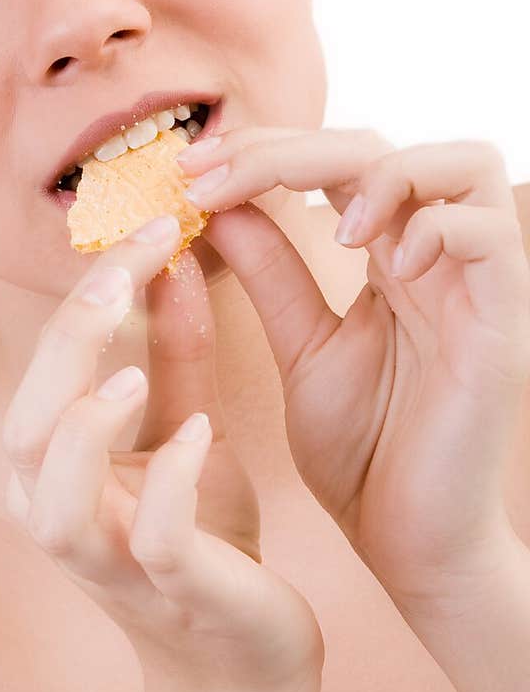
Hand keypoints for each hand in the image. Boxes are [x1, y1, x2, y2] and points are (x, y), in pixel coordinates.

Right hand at [1, 214, 322, 691]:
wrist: (244, 662)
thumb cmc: (206, 538)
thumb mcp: (190, 430)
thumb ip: (177, 357)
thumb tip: (172, 260)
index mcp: (58, 467)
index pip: (54, 365)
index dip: (93, 290)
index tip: (151, 222)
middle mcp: (60, 515)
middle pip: (28, 423)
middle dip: (71, 340)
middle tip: (126, 266)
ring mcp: (108, 562)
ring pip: (54, 499)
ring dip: (86, 426)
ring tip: (133, 370)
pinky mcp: (171, 593)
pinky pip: (149, 540)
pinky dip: (166, 483)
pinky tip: (198, 434)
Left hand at [177, 127, 529, 609]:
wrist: (410, 547)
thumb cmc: (366, 454)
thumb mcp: (301, 346)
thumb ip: (271, 272)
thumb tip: (218, 202)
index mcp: (390, 257)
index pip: (339, 157)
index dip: (265, 148)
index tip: (192, 172)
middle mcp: (436, 258)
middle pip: (383, 144)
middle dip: (290, 148)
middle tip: (216, 180)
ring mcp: (475, 287)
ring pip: (463, 162)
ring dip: (381, 175)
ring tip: (330, 229)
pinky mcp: (501, 327)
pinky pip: (491, 234)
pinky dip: (433, 230)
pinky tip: (383, 267)